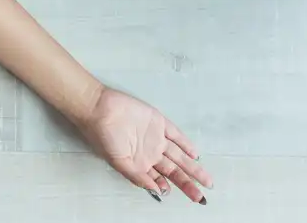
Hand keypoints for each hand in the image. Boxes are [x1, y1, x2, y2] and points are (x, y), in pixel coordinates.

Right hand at [76, 86, 213, 202]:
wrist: (100, 109)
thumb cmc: (103, 136)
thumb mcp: (118, 162)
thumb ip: (138, 177)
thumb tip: (158, 191)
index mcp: (140, 164)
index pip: (161, 180)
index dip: (174, 188)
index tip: (189, 198)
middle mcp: (150, 153)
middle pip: (174, 171)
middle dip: (188, 183)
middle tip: (202, 196)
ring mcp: (155, 138)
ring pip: (179, 156)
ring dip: (192, 168)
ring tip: (206, 181)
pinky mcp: (158, 122)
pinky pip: (176, 135)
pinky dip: (186, 144)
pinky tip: (195, 154)